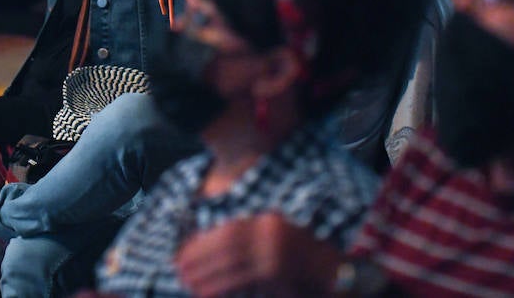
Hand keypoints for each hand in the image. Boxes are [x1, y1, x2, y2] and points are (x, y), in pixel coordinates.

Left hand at [174, 213, 343, 296]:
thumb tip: (213, 247)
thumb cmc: (300, 259)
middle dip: (199, 257)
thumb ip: (249, 238)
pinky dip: (221, 288)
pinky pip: (242, 282)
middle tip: (178, 269)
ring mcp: (275, 255)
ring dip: (206, 275)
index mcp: (267, 222)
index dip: (202, 242)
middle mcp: (270, 235)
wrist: (335, 272)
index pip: (227, 230)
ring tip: (188, 283)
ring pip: (231, 264)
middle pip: (226, 246)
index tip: (183, 252)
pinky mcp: (276, 275)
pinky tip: (206, 293)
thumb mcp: (273, 238)